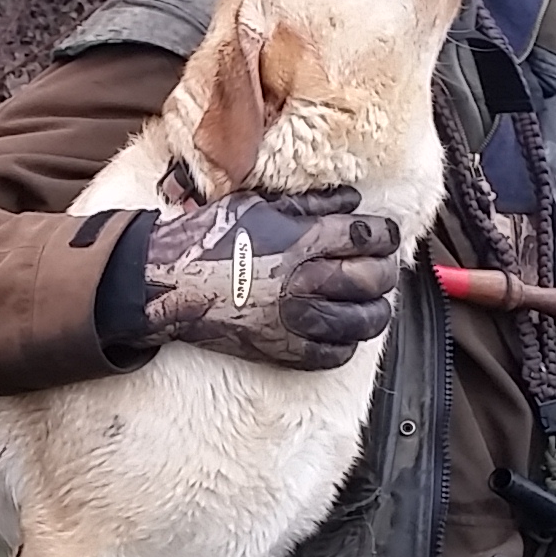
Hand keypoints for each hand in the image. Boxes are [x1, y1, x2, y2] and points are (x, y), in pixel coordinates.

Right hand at [135, 185, 403, 369]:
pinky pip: (335, 354)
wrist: (170, 281)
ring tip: (371, 303)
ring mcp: (295, 319)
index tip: (384, 236)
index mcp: (302, 240)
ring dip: (375, 310)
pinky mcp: (284, 350)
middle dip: (385, 271)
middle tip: (381, 268)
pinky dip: (347, 344)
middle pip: (373, 278)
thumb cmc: (211, 237)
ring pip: (364, 321)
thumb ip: (310, 204)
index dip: (385, 234)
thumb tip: (353, 202)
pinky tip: (342, 331)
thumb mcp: (259, 205)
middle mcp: (304, 280)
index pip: (368, 236)